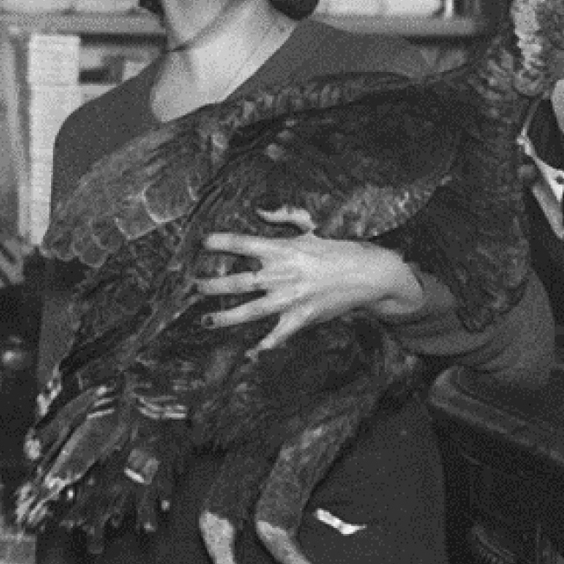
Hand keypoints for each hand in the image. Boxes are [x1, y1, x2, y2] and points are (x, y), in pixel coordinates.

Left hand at [196, 207, 431, 354]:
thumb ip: (285, 216)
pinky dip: (264, 346)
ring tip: (205, 321)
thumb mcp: (313, 226)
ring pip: (250, 310)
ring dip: (225, 318)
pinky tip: (249, 353)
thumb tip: (259, 210)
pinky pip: (278, 335)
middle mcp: (282, 274)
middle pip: (238, 281)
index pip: (243, 243)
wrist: (369, 275)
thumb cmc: (339, 249)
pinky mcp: (302, 318)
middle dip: (212, 285)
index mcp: (283, 249)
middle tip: (194, 286)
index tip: (201, 243)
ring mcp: (291, 299)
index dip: (219, 242)